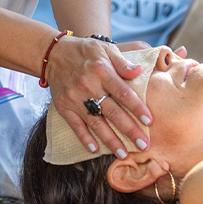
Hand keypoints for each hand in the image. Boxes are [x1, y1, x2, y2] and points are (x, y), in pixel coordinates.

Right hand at [44, 36, 153, 157]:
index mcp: (102, 71)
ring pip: (96, 123)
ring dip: (111, 140)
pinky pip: (75, 125)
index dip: (137, 108)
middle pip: (113, 112)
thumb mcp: (105, 48)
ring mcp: (75, 98)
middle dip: (130, 130)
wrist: (53, 54)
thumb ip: (122, 62)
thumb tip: (139, 71)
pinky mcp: (63, 106)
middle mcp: (89, 86)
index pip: (123, 93)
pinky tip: (95, 150)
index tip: (149, 121)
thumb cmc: (85, 51)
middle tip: (144, 145)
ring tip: (124, 154)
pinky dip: (85, 138)